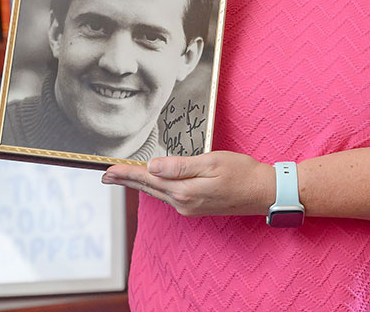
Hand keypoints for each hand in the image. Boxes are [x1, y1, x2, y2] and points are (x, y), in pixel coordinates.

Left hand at [101, 151, 275, 217]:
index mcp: (184, 191)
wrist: (263, 192)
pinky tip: (152, 182)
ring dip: (140, 184)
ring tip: (123, 177)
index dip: (127, 173)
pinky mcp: (196, 207)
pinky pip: (169, 196)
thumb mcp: (211, 162)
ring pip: (158, 193)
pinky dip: (156, 187)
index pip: (148, 179)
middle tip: (106, 174)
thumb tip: (152, 166)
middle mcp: (183, 203)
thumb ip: (180, 166)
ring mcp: (189, 208)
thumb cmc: (242, 172)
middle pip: (149, 188)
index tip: (108, 170)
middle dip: (127, 180)